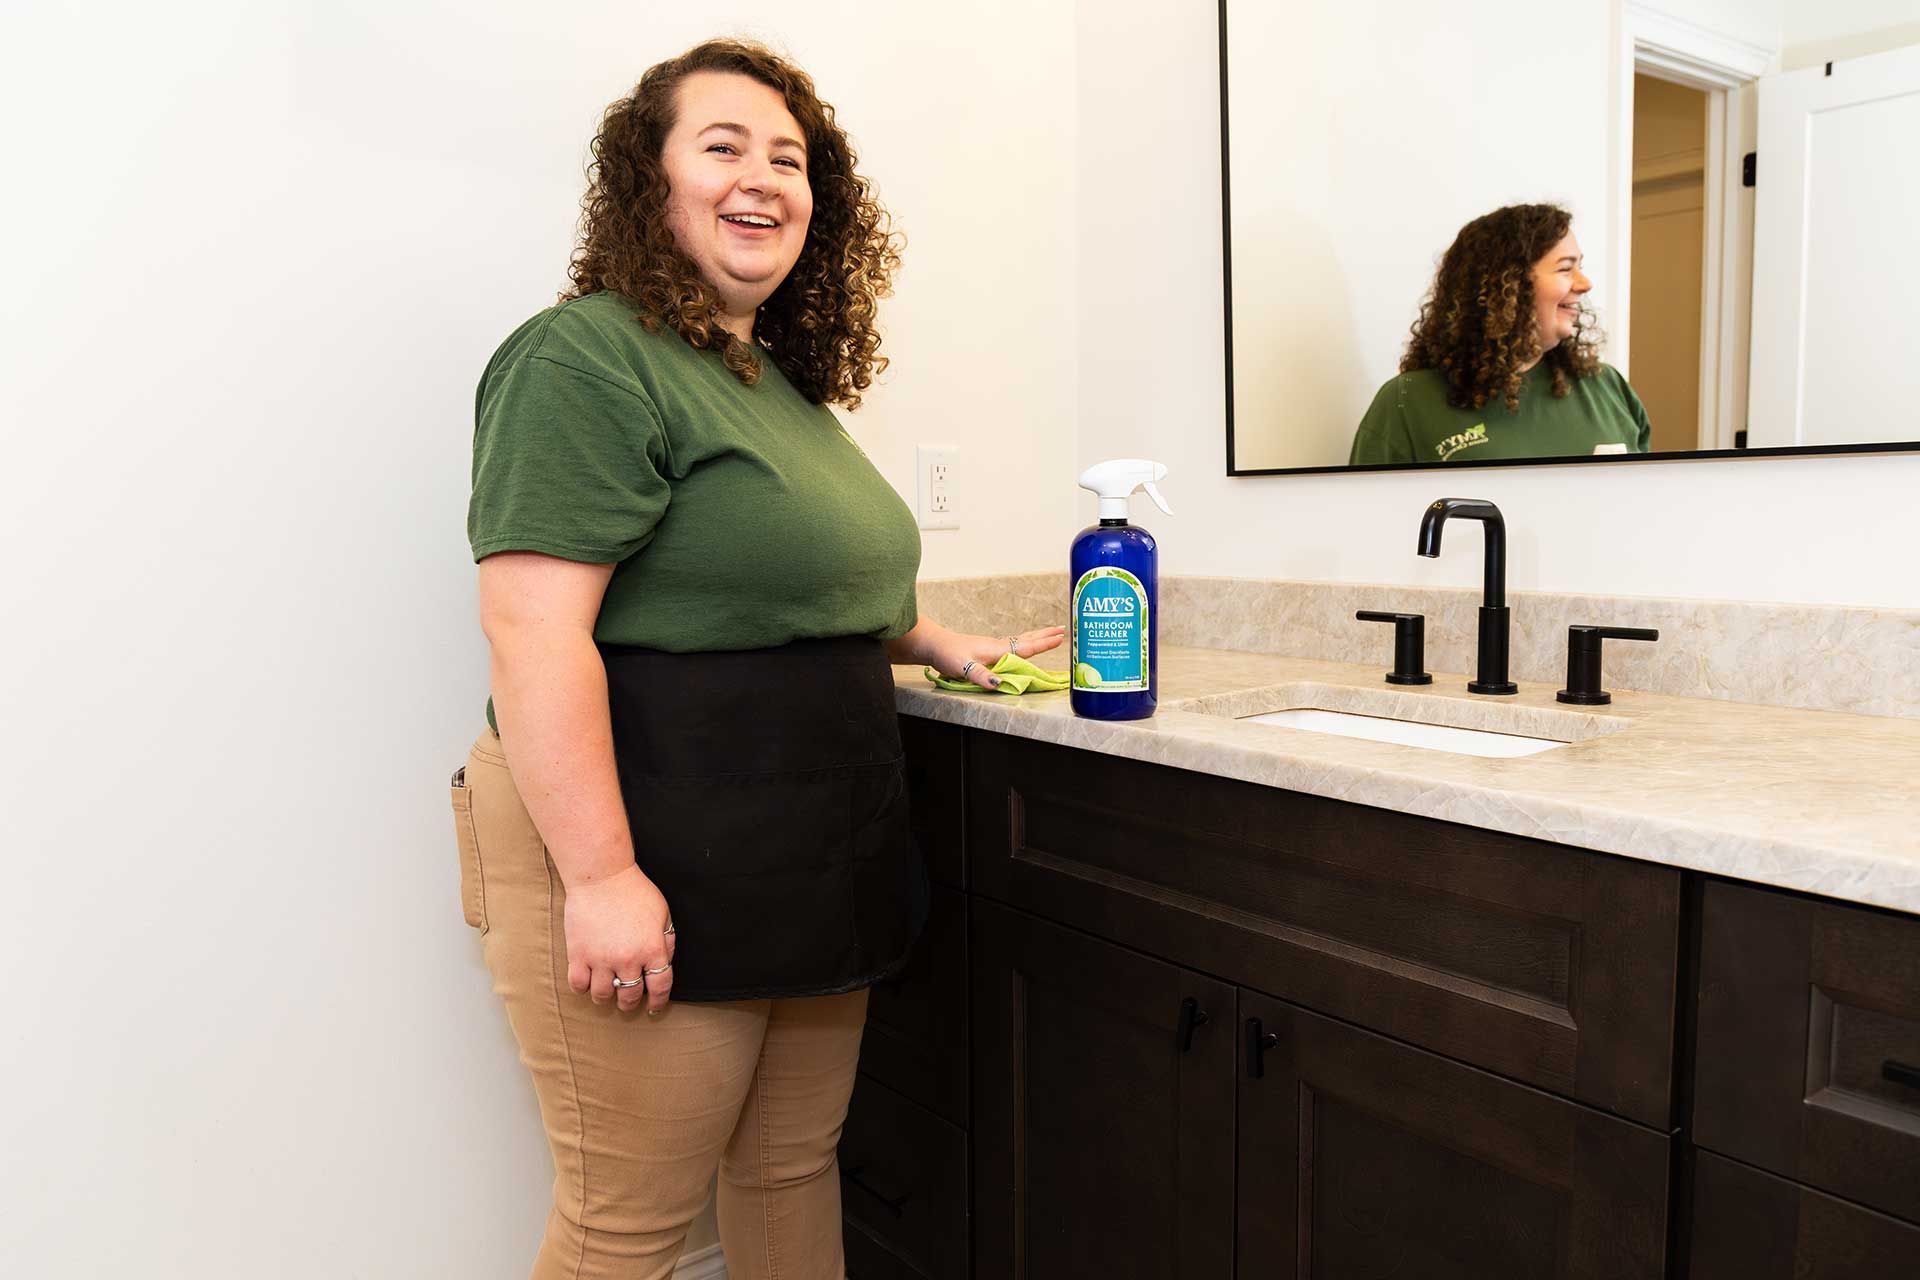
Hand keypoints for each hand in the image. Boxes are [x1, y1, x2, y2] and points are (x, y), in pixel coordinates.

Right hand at [562, 864, 675, 1013]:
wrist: (602, 876)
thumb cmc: (634, 891)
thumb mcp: (663, 913)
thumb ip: (667, 941)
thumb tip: (665, 963)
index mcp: (652, 949)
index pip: (660, 987)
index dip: (658, 1002)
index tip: (655, 1007)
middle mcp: (628, 959)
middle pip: (629, 997)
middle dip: (630, 1003)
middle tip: (628, 1001)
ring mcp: (601, 959)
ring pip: (602, 996)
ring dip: (606, 997)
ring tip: (607, 989)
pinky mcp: (578, 954)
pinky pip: (578, 985)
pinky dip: (583, 987)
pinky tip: (588, 981)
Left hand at [926, 626, 1065, 690]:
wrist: (933, 644)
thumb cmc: (948, 655)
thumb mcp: (963, 668)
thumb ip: (982, 676)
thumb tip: (1000, 684)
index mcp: (997, 649)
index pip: (1026, 647)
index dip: (1044, 644)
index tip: (1061, 637)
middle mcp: (998, 645)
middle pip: (1027, 640)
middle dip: (1046, 636)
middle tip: (1064, 630)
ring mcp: (993, 646)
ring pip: (1021, 640)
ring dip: (1037, 637)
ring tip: (1051, 634)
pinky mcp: (987, 649)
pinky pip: (1013, 644)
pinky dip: (1025, 642)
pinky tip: (1024, 644)